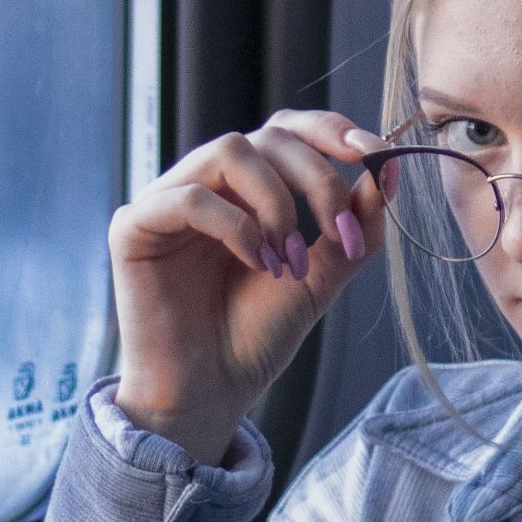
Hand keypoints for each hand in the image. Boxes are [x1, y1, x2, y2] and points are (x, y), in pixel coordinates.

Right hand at [108, 109, 389, 462]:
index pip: (287, 130)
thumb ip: (353, 223)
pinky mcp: (134, 226)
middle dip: (317, 180)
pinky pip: (188, 197)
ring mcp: (167, 200)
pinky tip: (255, 264)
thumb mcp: (323, 275)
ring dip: (276, 202)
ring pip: (229, 149)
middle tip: (339, 234)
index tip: (374, 155)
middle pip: (268, 137)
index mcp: (247, 188)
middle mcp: (207, 184)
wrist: (211, 391)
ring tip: (288, 260)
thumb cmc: (257, 335)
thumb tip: (387, 169)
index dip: (331, 130)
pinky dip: (236, 226)